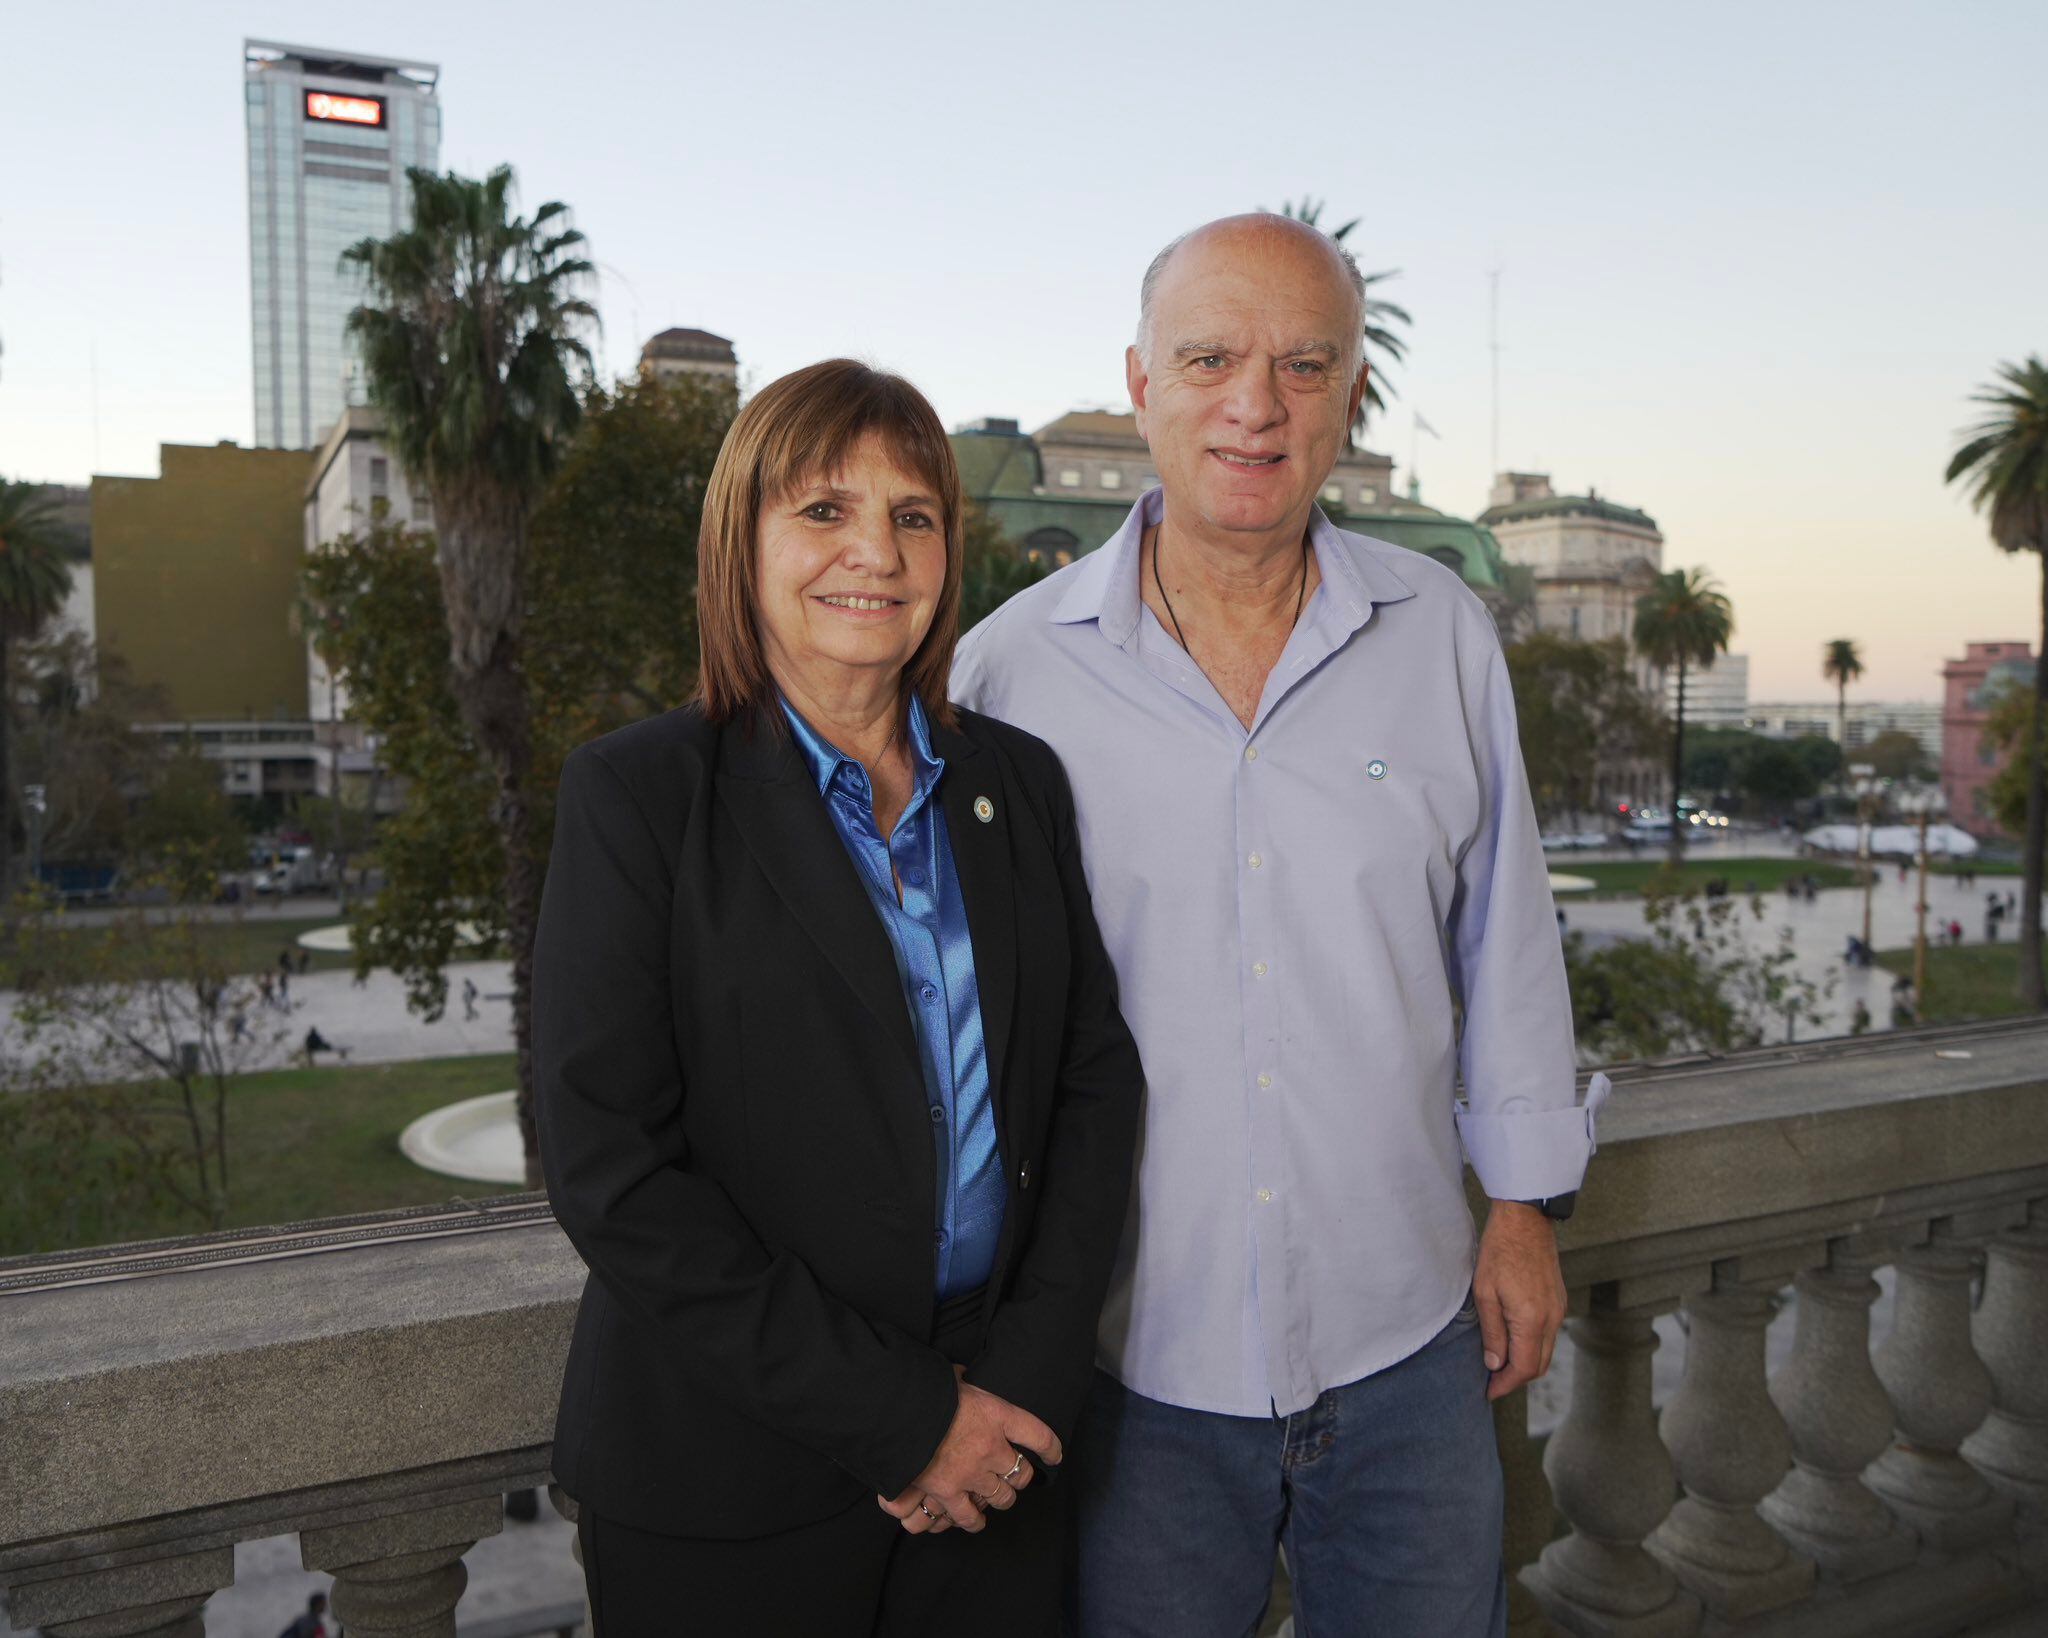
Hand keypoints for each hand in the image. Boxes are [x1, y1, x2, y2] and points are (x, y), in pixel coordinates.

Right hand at [876, 1368, 1056, 1533]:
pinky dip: (973, 1519)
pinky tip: (974, 1519)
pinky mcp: (948, 1492)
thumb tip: (961, 1374)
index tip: (1055, 1455)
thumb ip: (964, 1379)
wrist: (897, 1411)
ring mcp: (971, 1473)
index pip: (1038, 1435)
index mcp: (997, 1415)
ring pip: (1001, 1498)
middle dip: (1020, 1477)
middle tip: (1015, 1476)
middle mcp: (991, 1448)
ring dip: (1000, 1498)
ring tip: (997, 1498)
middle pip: (1021, 1473)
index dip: (1051, 1448)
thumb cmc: (926, 1390)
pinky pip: (969, 1516)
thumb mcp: (953, 1377)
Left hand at [1474, 1201, 1565, 1401]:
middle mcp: (1552, 1319)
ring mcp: (1558, 1310)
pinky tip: (1513, 1342)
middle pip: (1539, 1366)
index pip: (1524, 1368)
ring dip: (1525, 1363)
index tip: (1489, 1392)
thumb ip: (1492, 1332)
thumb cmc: (1500, 1251)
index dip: (1506, 1384)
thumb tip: (1495, 1364)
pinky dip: (1532, 1346)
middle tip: (1491, 1382)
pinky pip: (1548, 1335)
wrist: (1525, 1220)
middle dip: (1516, 1379)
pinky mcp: (1558, 1301)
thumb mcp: (1485, 1293)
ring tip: (1499, 1365)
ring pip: (1545, 1352)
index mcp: (1532, 1319)